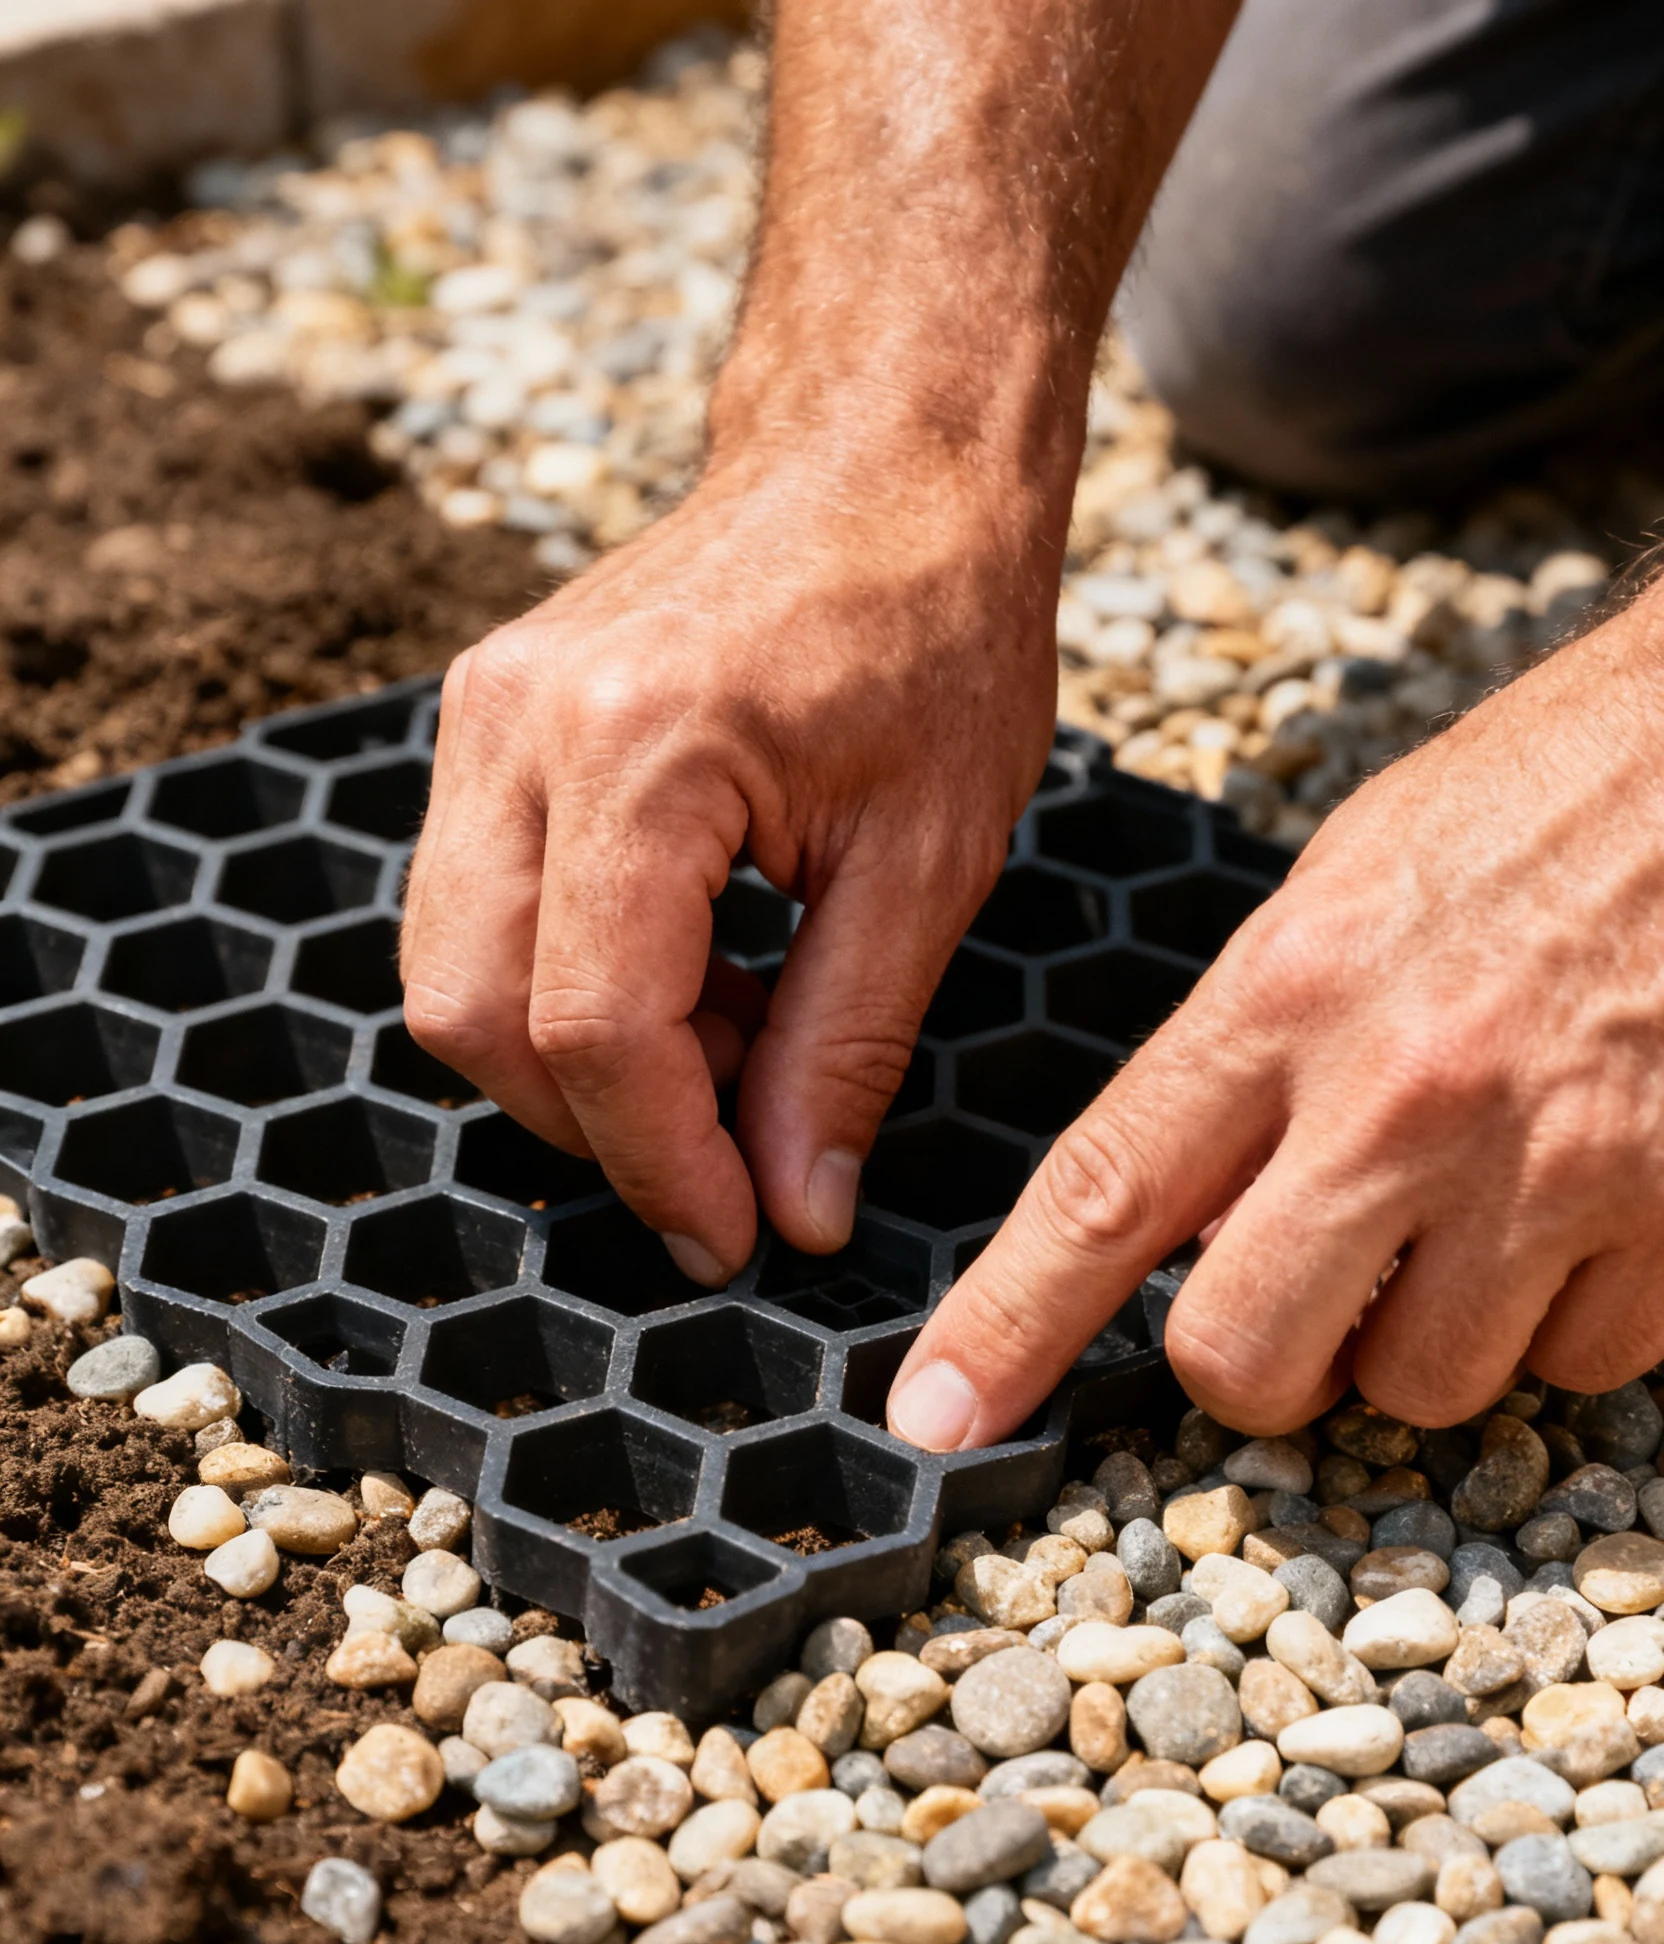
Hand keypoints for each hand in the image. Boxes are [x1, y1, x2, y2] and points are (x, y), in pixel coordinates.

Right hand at [401, 0, 1239, 1285]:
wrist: (884, 454)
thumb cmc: (936, 626)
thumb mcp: (930, 861)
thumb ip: (845, 1051)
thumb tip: (792, 1213)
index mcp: (639, 749)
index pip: (594, 1027)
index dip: (663, 1165)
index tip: (738, 1241)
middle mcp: (518, 728)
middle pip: (480, 1016)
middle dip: (603, 1128)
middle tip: (741, 1158)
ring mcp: (479, 717)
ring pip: (451, 974)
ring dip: (579, 1064)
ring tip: (740, 1048)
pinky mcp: (481, 724)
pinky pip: (474, 911)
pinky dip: (567, 989)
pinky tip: (698, 983)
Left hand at [887, 580, 1663, 1444]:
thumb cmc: (1549, 800)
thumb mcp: (1348, 887)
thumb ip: (1252, 1060)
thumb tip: (1188, 1226)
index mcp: (1292, 993)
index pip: (1103, 1196)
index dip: (1005, 1326)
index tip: (935, 1413)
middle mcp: (1406, 1094)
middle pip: (1245, 1354)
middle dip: (1258, 1368)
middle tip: (1304, 1307)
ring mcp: (1553, 1164)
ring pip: (1423, 1384)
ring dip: (1431, 1336)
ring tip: (1482, 1210)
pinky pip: (1584, 1363)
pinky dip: (1573, 1318)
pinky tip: (1593, 1206)